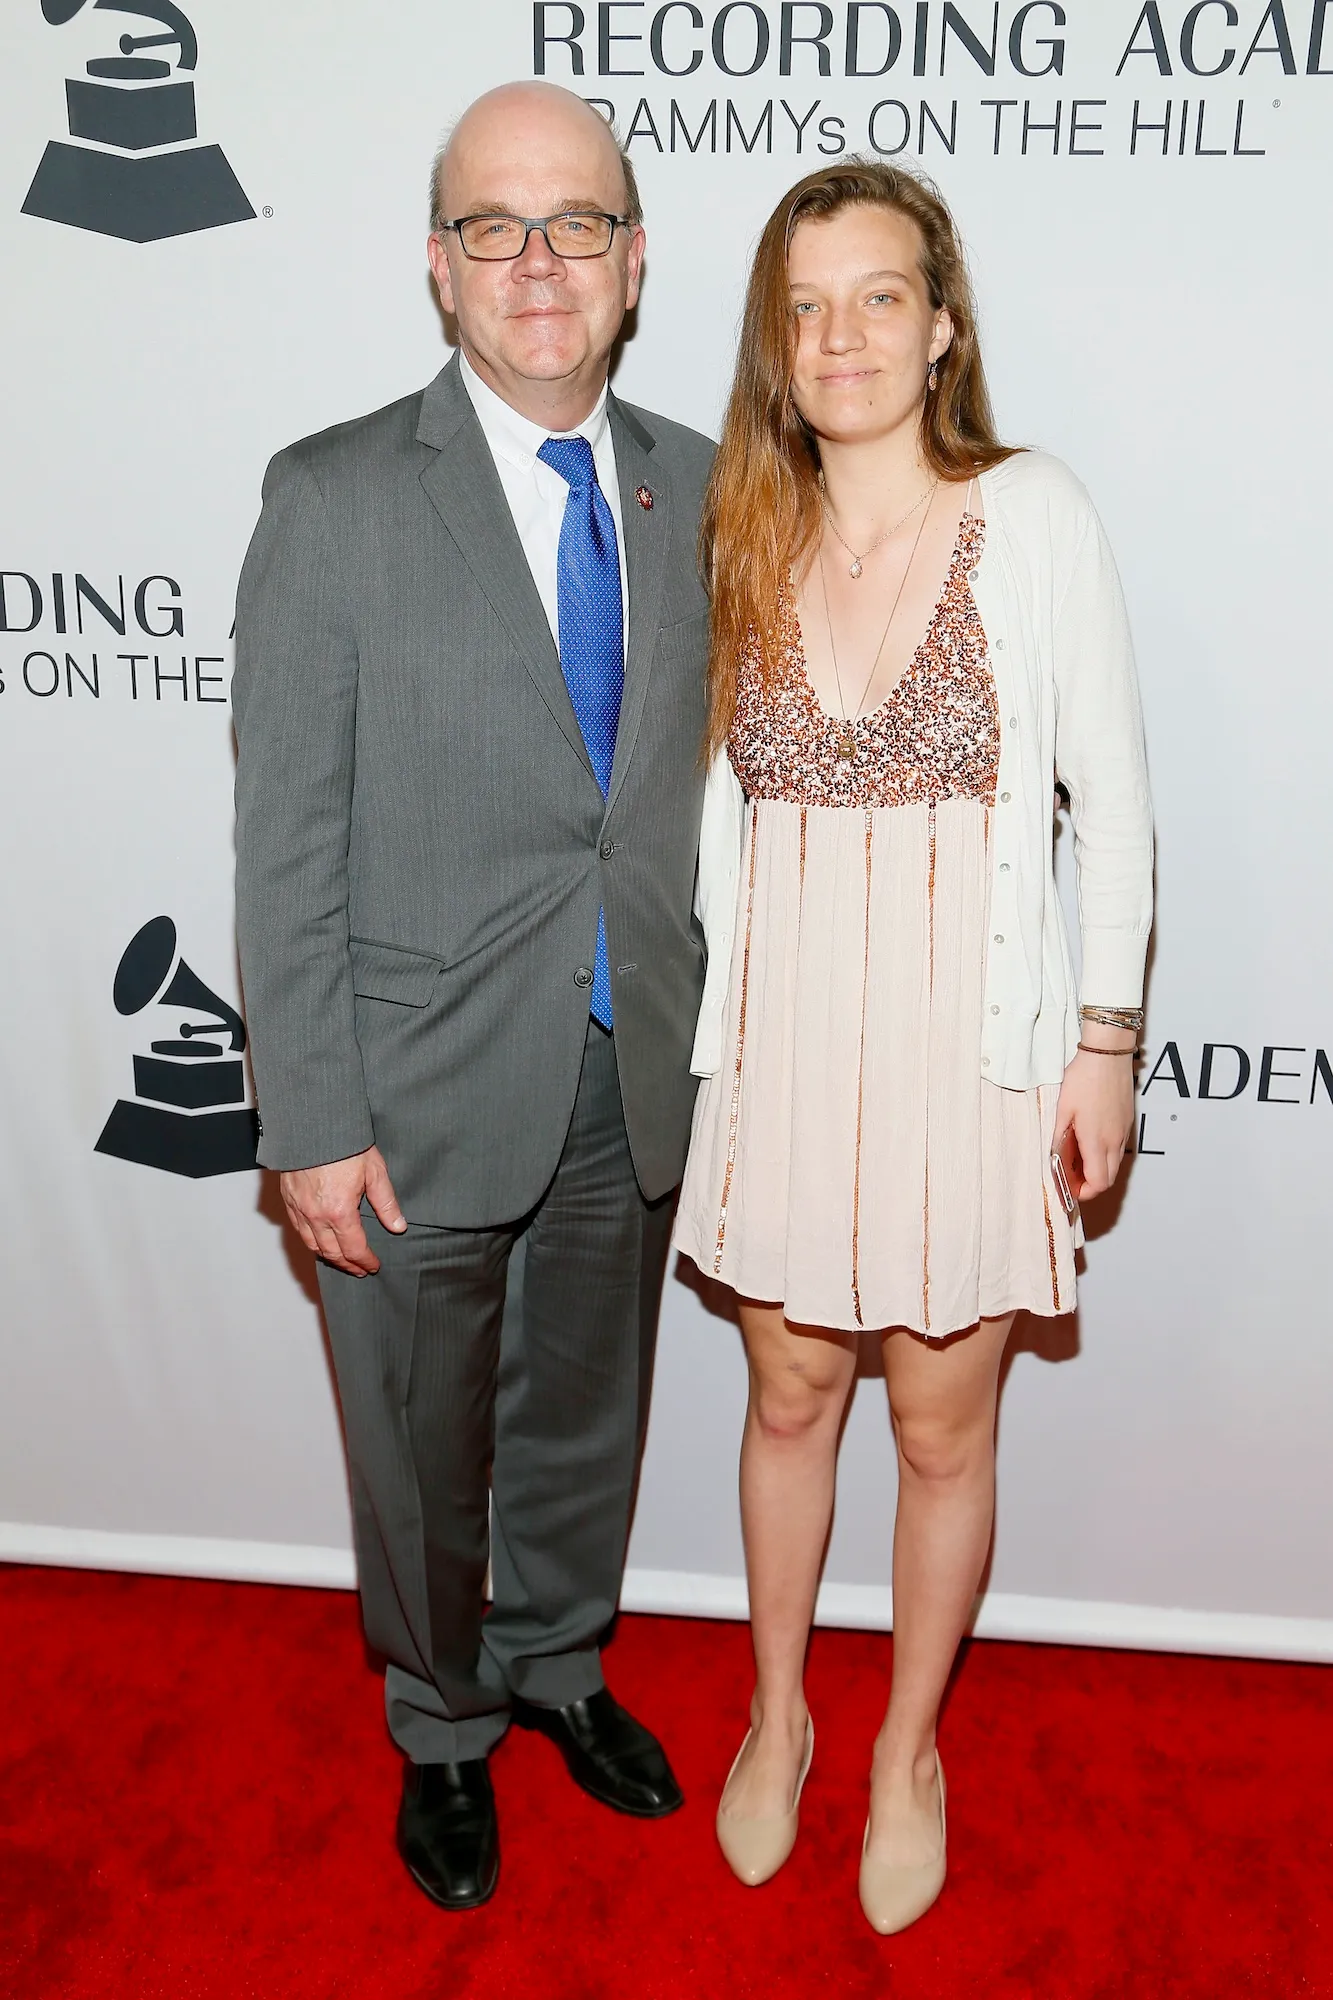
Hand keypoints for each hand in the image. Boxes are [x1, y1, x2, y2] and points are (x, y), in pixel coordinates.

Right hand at [279, 1146, 405, 1275]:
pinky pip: (298, 1230)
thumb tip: (398, 1226)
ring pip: (312, 1244)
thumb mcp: (374, 1171)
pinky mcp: (288, 1200)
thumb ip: (386, 1202)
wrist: (312, 1125)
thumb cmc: (343, 1144)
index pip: (354, 1249)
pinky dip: (311, 1241)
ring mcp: (299, 1209)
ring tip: (342, 1260)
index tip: (373, 1266)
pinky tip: (319, 1240)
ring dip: (328, 1256)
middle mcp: (316, 1216)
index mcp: (339, 1212)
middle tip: (360, 1269)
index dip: (365, 1261)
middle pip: (331, 1253)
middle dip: (348, 1264)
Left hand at [1052, 1032, 1135, 1200]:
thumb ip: (1060, 1137)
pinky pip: (1118, 1148)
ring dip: (1098, 1169)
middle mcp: (1115, 1140)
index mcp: (1097, 1141)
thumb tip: (1056, 1157)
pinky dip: (1105, 1154)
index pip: (1098, 1183)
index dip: (1084, 1192)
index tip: (1069, 1189)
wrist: (1108, 1054)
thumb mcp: (1063, 1110)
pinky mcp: (1127, 1122)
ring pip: (1114, 1164)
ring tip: (1077, 1157)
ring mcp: (1124, 1131)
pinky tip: (1089, 1141)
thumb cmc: (1085, 1078)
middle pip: (1108, 1178)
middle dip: (1090, 1184)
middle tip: (1071, 1177)